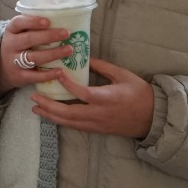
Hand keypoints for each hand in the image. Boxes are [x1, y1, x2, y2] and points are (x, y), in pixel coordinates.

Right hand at [0, 15, 72, 97]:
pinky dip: (48, 74)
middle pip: (29, 39)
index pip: (18, 23)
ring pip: (34, 57)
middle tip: (66, 33)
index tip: (48, 21)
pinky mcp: (20, 76)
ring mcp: (14, 61)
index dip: (32, 21)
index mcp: (11, 31)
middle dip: (49, 36)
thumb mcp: (19, 33)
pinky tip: (61, 71)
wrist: (2, 68)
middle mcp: (11, 45)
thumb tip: (61, 16)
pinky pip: (35, 76)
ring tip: (69, 50)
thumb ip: (32, 26)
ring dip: (53, 54)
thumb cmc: (18, 45)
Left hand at [31, 57, 154, 139]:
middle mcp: (99, 114)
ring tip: (36, 108)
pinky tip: (51, 115)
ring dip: (51, 115)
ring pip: (69, 123)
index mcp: (107, 99)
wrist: (153, 117)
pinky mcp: (97, 130)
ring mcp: (97, 124)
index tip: (56, 74)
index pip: (83, 94)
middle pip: (69, 113)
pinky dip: (61, 121)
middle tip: (34, 97)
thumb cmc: (140, 94)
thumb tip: (85, 57)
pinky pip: (75, 126)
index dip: (68, 85)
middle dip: (49, 106)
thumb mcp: (123, 75)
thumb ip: (103, 67)